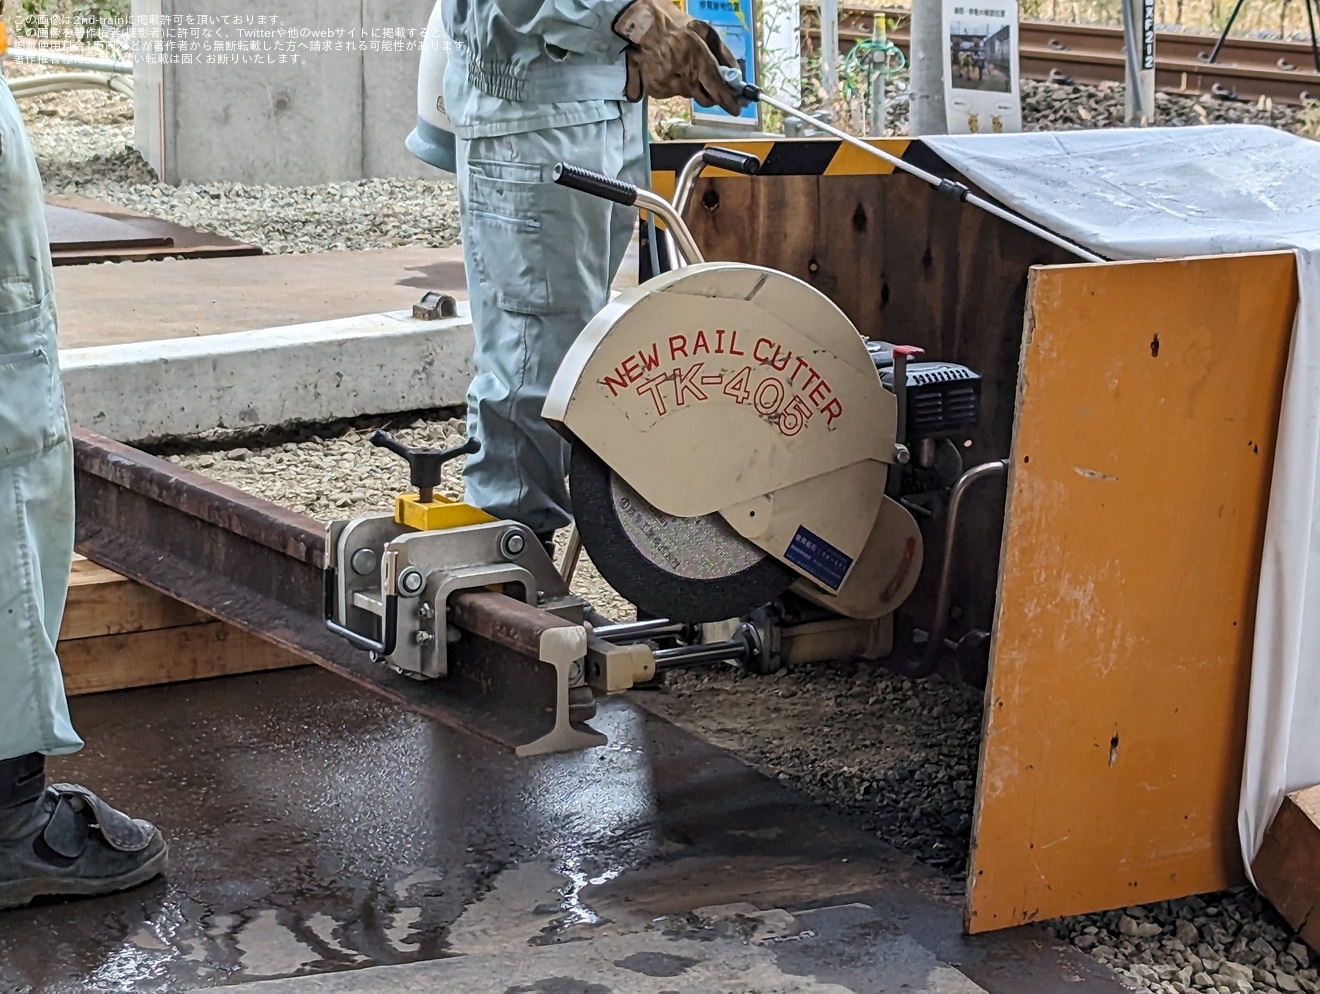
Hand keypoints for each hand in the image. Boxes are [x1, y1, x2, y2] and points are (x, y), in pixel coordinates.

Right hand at [613, 0, 745, 115]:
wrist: (644, 27)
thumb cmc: (677, 27)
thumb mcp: (705, 32)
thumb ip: (723, 55)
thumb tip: (736, 75)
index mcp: (698, 58)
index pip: (717, 87)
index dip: (728, 101)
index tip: (736, 109)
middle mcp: (683, 76)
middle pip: (704, 98)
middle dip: (712, 96)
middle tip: (713, 87)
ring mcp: (668, 85)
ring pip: (689, 95)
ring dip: (692, 86)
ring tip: (685, 67)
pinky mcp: (655, 90)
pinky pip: (673, 94)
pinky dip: (676, 85)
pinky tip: (671, 70)